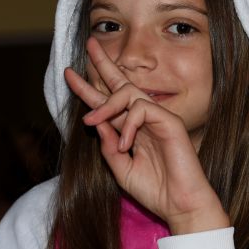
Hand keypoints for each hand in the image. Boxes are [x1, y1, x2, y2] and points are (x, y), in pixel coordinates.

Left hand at [64, 37, 229, 233]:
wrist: (179, 204)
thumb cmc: (154, 190)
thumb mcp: (120, 168)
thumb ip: (108, 145)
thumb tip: (97, 121)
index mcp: (131, 130)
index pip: (108, 103)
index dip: (88, 88)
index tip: (69, 74)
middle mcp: (144, 120)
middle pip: (120, 85)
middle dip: (103, 64)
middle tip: (90, 44)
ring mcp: (158, 119)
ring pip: (128, 93)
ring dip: (105, 104)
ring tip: (90, 120)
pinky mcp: (170, 122)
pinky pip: (142, 109)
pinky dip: (129, 124)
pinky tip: (127, 145)